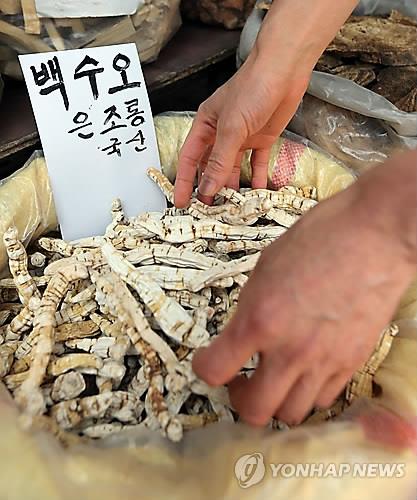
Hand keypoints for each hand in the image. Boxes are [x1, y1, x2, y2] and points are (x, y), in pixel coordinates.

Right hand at [174, 0, 358, 206]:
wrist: (285, 70)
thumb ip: (219, 160)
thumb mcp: (232, 128)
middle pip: (210, 166)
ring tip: (231, 206)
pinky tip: (257, 192)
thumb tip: (208, 187)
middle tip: (208, 210)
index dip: (184, 181)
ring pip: (232, 168)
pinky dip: (257, 178)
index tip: (181, 201)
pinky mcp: (262, 139)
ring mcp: (242, 138)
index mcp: (205, 125)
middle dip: (208, 187)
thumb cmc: (253, 88)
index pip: (189, 159)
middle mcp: (221, 133)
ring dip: (232, 187)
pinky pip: (256, 164)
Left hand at [193, 152, 416, 424]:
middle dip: (239, 398)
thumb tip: (244, 332)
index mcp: (260, 319)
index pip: (215, 370)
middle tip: (239, 379)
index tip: (206, 360)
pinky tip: (304, 370)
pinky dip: (307, 392)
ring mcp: (324, 361)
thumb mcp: (266, 267)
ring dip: (275, 401)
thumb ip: (251, 307)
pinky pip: (324, 399)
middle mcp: (290, 350)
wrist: (375, 235)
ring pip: (291, 415)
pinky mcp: (352, 362)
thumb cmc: (321, 237)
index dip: (203, 368)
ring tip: (274, 378)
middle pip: (253, 411)